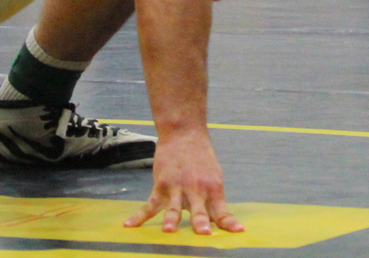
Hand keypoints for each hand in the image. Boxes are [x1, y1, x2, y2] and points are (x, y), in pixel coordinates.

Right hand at [125, 132, 243, 235]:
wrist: (184, 133)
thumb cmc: (201, 157)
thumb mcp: (213, 176)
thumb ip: (212, 198)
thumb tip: (215, 220)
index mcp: (213, 189)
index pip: (222, 211)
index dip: (230, 223)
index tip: (239, 231)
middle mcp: (196, 190)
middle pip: (199, 211)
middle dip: (201, 223)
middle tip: (203, 234)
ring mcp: (177, 188)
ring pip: (173, 208)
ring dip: (171, 220)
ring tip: (168, 231)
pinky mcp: (161, 185)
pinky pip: (149, 205)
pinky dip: (138, 216)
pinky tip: (129, 225)